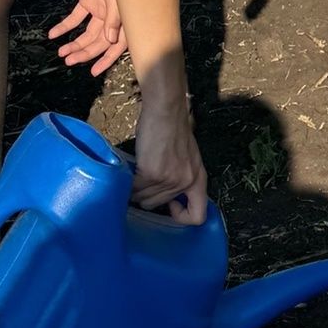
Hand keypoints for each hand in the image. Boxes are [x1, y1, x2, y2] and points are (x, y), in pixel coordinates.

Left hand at [49, 0, 126, 75]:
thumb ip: (114, 17)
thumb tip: (111, 42)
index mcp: (124, 15)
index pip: (117, 44)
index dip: (107, 58)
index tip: (93, 71)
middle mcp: (113, 14)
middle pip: (99, 40)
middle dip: (84, 52)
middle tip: (69, 60)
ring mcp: (100, 7)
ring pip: (87, 32)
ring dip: (74, 42)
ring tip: (61, 52)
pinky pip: (75, 17)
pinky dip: (65, 26)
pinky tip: (54, 34)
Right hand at [131, 87, 209, 222]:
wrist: (166, 110)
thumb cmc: (174, 130)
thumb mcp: (188, 158)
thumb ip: (182, 177)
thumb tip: (167, 198)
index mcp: (198, 179)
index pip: (198, 216)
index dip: (181, 217)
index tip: (170, 205)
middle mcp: (186, 182)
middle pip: (159, 206)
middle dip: (148, 196)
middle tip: (144, 181)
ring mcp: (169, 179)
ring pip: (144, 200)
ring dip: (137, 190)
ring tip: (137, 174)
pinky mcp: (151, 173)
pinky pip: (134, 189)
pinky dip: (129, 183)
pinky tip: (131, 170)